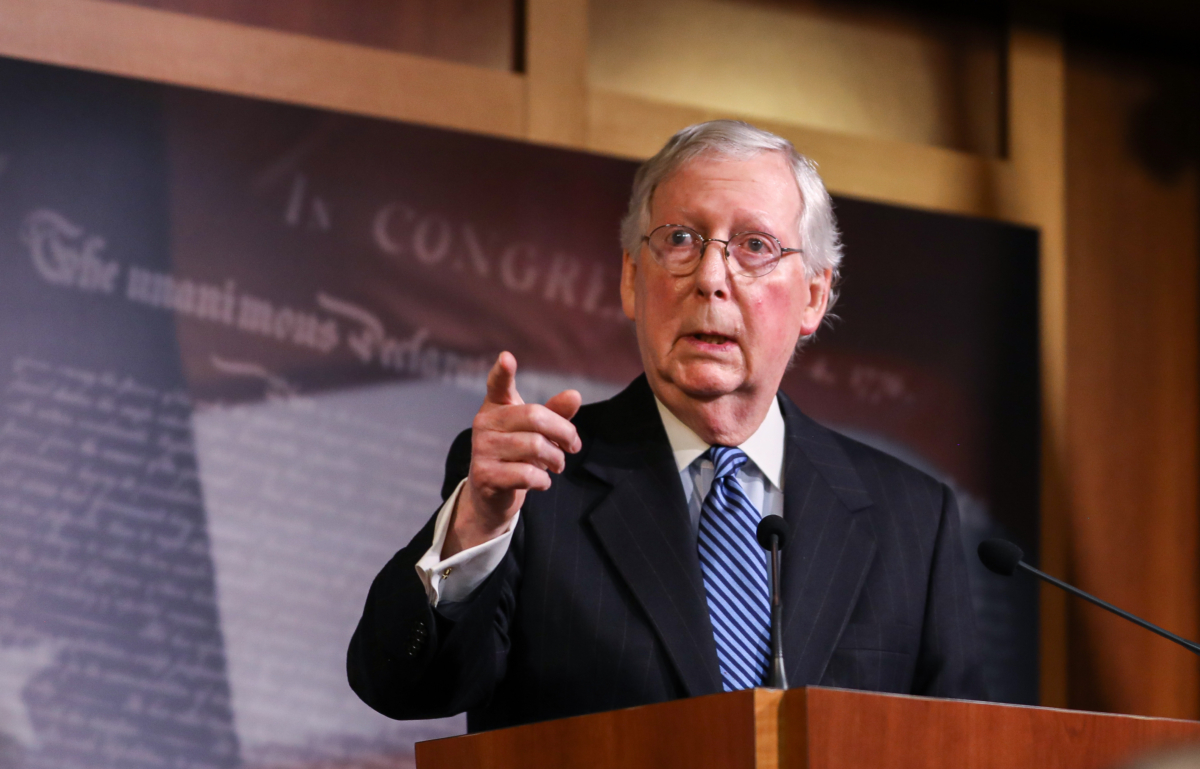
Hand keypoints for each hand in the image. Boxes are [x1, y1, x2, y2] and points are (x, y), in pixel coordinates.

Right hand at [442, 352, 581, 556]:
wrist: (491, 497)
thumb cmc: (517, 456)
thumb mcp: (537, 433)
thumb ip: (555, 413)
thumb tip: (575, 395)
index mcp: (496, 407)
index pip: (498, 385)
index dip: (502, 371)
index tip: (507, 358)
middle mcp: (484, 424)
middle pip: (535, 416)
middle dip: (564, 432)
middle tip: (574, 446)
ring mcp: (481, 449)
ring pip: (534, 446)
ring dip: (556, 459)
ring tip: (558, 465)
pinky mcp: (484, 476)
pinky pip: (526, 474)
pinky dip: (543, 479)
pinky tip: (543, 481)